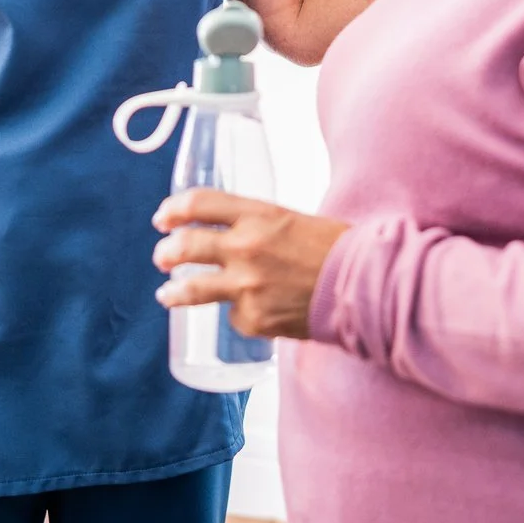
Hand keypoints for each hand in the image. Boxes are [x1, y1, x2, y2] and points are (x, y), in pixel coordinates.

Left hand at [151, 189, 348, 339]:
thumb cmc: (333, 248)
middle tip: (162, 257)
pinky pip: (233, 316)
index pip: (198, 203)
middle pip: (185, 246)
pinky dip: (238, 313)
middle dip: (166, 253)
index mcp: (256, 215)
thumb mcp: (289, 219)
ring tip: (166, 294)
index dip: (174, 210)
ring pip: (191, 289)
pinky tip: (252, 311)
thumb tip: (227, 235)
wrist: (361, 286)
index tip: (163, 218)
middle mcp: (244, 247)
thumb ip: (254, 225)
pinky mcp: (253, 319)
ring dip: (173, 292)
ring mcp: (246, 286)